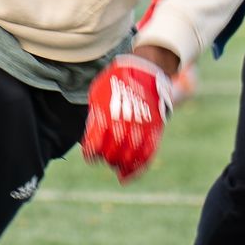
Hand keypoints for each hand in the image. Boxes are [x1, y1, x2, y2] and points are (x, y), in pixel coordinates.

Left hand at [82, 55, 176, 181]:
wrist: (144, 68)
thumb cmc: (115, 81)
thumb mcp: (98, 94)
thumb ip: (95, 118)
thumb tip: (90, 139)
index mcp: (106, 114)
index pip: (95, 144)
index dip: (91, 154)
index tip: (90, 156)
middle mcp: (124, 123)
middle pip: (113, 153)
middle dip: (108, 159)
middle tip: (106, 158)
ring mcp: (141, 127)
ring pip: (131, 157)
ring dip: (122, 166)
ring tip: (118, 170)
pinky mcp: (155, 129)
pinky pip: (148, 153)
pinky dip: (138, 168)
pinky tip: (128, 176)